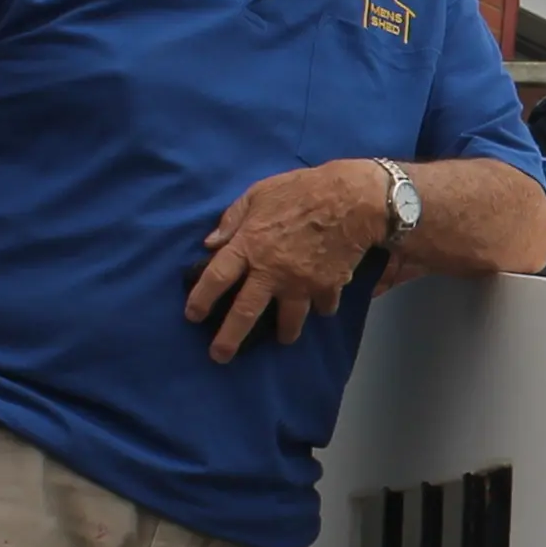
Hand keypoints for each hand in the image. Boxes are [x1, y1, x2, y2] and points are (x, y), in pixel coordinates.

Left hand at [188, 162, 391, 361]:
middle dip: (230, 338)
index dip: (201, 299)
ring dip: (285, 332)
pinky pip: (323, 306)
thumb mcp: (260, 193)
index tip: (193, 315)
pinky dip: (321, 308)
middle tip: (220, 356)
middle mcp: (272, 272)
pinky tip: (321, 306)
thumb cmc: (302, 190)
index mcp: (249, 246)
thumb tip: (211, 243)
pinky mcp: (328, 287)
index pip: (216, 279)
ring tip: (284, 339)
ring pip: (288, 321)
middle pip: (245, 313)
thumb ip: (233, 218)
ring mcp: (301, 284)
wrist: (353, 199)